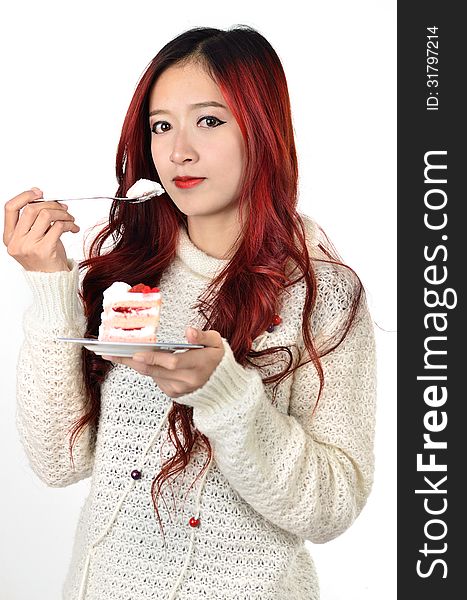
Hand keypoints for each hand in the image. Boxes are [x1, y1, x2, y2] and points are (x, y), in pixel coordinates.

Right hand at [3, 187, 79, 271]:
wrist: (52, 282)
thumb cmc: (45, 260)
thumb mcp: (33, 240)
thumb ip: (34, 222)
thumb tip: (46, 200)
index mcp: (10, 237)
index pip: (10, 208)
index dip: (24, 196)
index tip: (39, 192)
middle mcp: (17, 242)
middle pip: (30, 209)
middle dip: (50, 204)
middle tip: (62, 208)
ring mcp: (29, 246)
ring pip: (46, 215)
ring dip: (62, 213)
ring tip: (69, 218)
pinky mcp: (44, 250)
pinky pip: (58, 226)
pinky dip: (70, 224)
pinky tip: (73, 228)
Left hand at [102, 327, 224, 398]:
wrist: (222, 388)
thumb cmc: (217, 360)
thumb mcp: (216, 342)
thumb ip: (203, 336)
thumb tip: (188, 331)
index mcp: (198, 364)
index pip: (173, 362)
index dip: (154, 358)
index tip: (136, 353)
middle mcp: (187, 380)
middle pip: (155, 370)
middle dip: (130, 361)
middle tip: (110, 353)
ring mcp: (179, 389)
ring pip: (151, 375)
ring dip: (134, 364)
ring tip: (115, 354)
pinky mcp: (173, 394)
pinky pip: (155, 379)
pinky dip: (147, 369)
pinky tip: (139, 360)